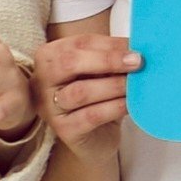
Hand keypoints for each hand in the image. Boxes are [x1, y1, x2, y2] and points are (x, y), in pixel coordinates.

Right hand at [28, 31, 138, 146]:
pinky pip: (91, 116)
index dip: (109, 44)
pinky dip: (115, 107)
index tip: (135, 47)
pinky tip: (130, 104)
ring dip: (114, 85)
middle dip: (108, 60)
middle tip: (138, 62)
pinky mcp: (65, 130)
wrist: (96, 136)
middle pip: (70, 63)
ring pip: (81, 91)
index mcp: (48, 57)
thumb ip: (112, 57)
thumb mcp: (101, 71)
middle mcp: (42, 80)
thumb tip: (136, 46)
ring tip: (135, 84)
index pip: (78, 44)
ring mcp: (50, 107)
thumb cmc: (97, 97)